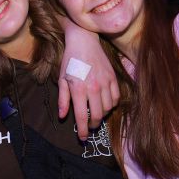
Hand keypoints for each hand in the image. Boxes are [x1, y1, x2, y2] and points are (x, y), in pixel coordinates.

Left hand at [59, 23, 118, 139]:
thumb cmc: (70, 60)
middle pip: (97, 116)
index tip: (82, 138)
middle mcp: (93, 87)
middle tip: (89, 127)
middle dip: (93, 125)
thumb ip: (63, 99)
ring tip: (95, 114)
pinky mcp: (113, 78)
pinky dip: (112, 105)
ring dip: (102, 115)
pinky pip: (116, 98)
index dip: (82, 131)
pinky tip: (105, 104)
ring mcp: (105, 82)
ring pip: (108, 108)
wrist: (84, 41)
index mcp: (78, 89)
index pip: (81, 117)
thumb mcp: (62, 79)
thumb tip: (63, 116)